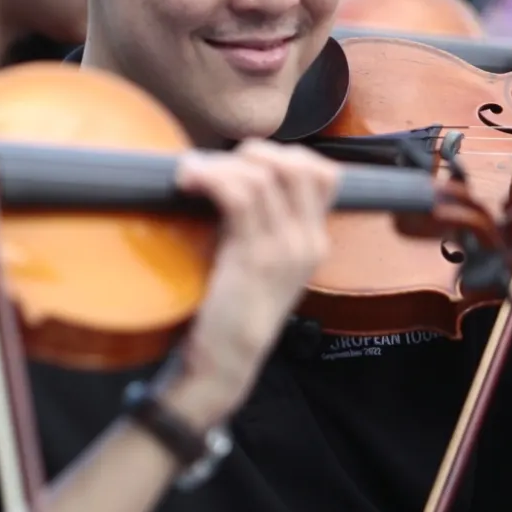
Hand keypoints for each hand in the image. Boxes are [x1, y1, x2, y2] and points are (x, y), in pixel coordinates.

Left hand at [166, 141, 340, 424]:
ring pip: (265, 176)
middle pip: (299, 165)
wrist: (227, 359)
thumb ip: (259, 223)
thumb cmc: (231, 309)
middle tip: (218, 165)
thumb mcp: (258, 260)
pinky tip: (189, 182)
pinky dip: (211, 177)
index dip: (285, 154)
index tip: (246, 161)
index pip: (323, 174)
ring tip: (192, 174)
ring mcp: (285, 249)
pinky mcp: (254, 257)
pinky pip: (239, 195)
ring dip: (222, 165)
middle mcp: (307, 242)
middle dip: (255, 152)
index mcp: (313, 242)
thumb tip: (231, 173)